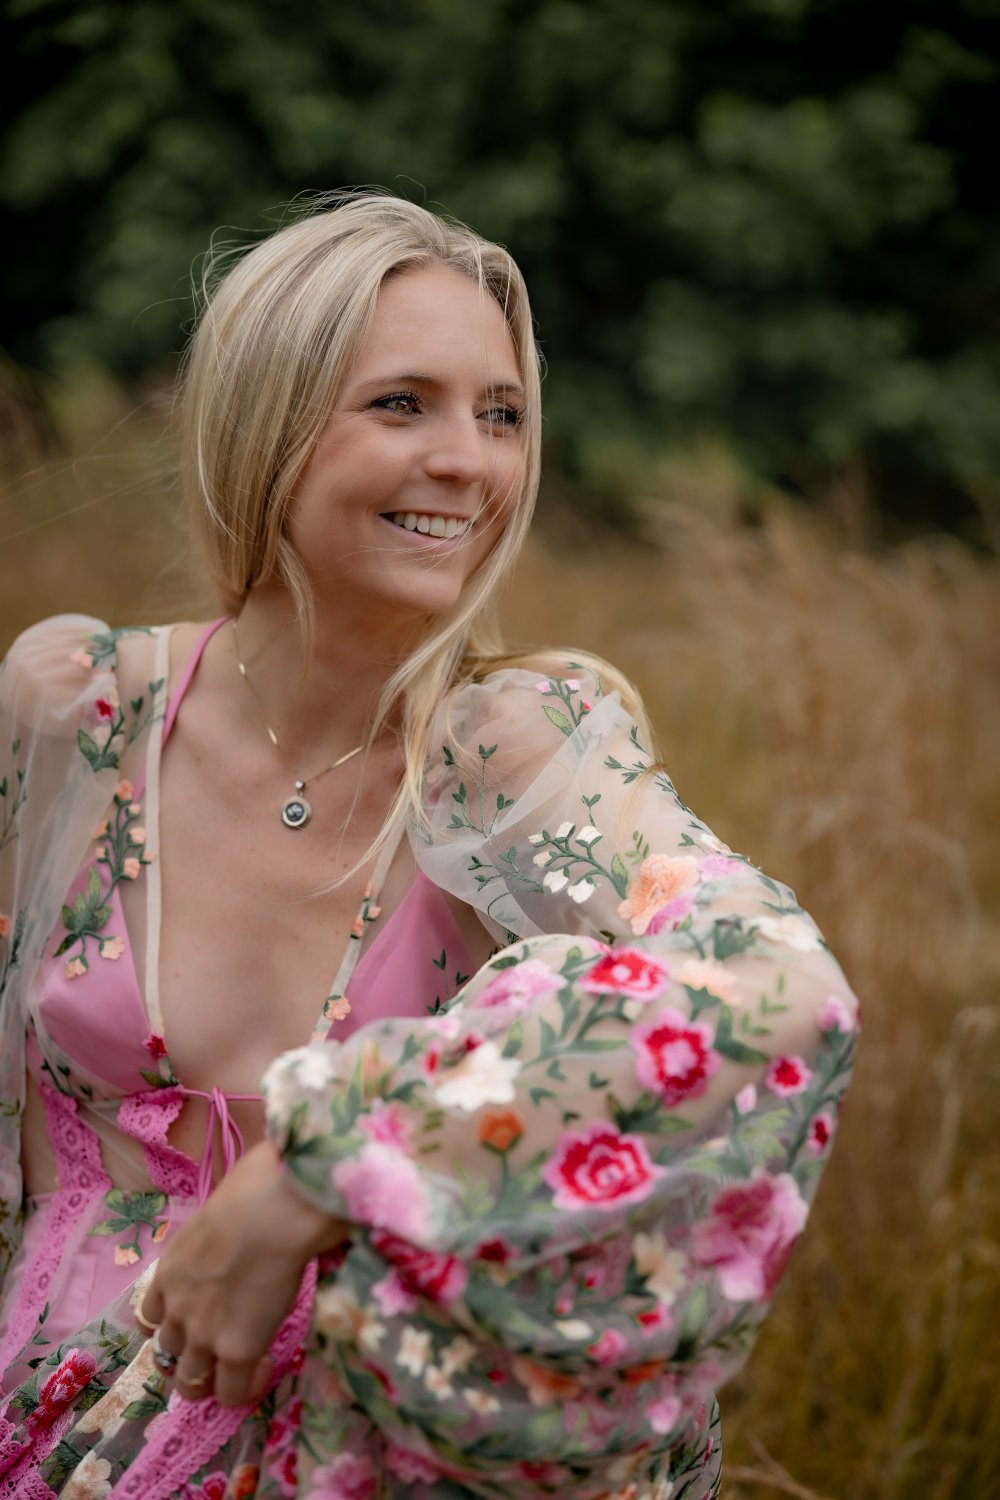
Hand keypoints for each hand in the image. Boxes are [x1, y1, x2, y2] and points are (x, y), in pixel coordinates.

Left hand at [140, 1138, 349, 1406]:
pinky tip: (266, 1366)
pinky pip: (232, 1394)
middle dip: (186, 1359)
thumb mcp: (219, 1213)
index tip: (199, 1320)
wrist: (274, 1209)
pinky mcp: (236, 1351)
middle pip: (163, 1356)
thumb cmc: (256, 1189)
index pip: (149, 1317)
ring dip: (212, 1380)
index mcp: (169, 1270)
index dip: (172, 1325)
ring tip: (240, 1368)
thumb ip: (219, 1235)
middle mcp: (176, 1308)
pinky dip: (246, 1388)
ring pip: (189, 1383)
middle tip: (218, 1351)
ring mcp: (203, 1334)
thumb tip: (245, 1229)